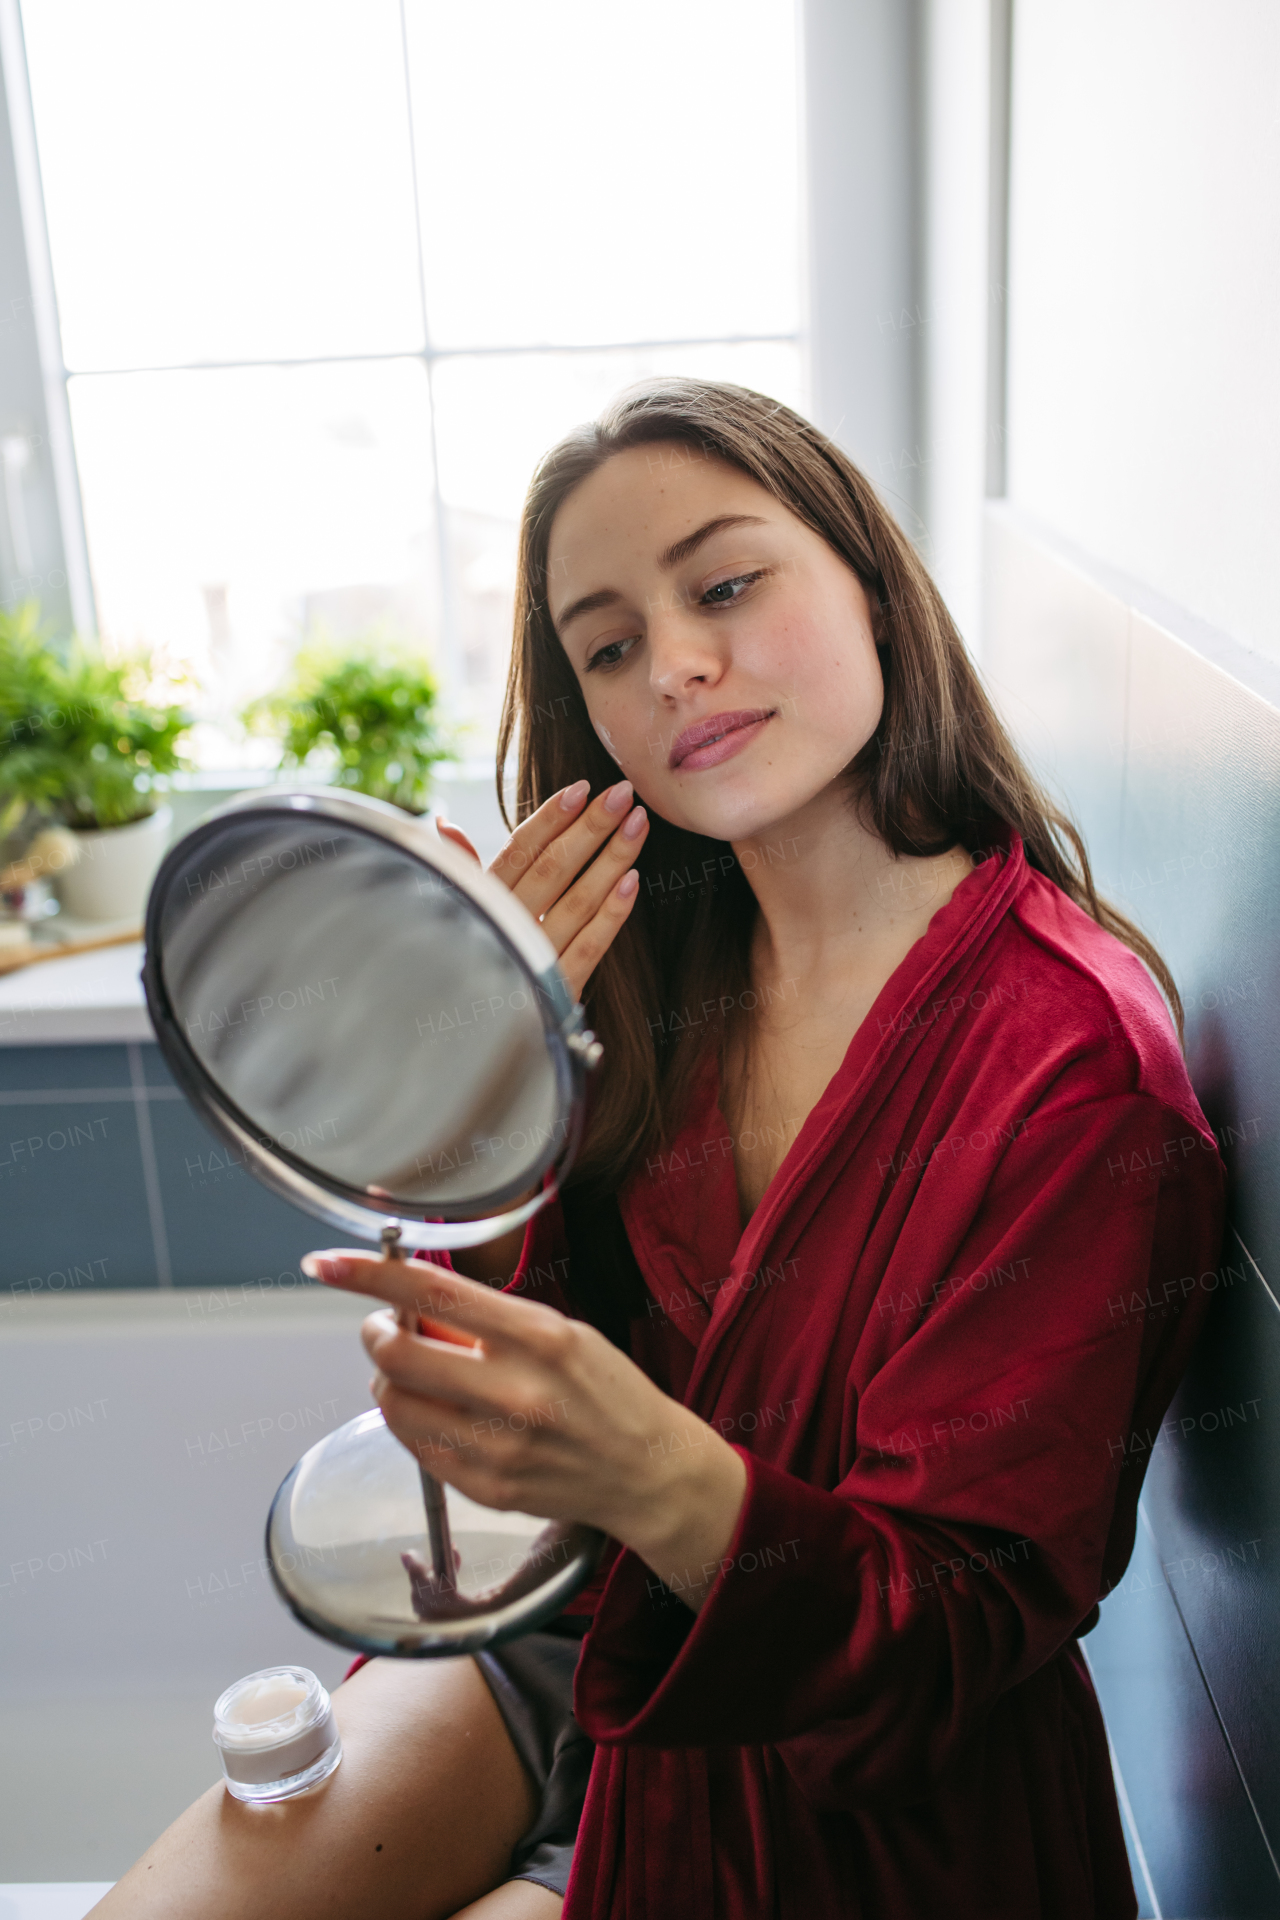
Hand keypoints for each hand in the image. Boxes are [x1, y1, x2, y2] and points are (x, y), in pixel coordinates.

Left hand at [300, 1249, 747, 1611]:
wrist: (648, 1471)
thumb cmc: (607, 1392)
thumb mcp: (563, 1332)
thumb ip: (489, 1320)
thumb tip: (412, 1304)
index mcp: (538, 1337)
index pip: (432, 1293)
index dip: (368, 1276)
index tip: (325, 1264)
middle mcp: (515, 1392)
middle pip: (397, 1354)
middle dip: (375, 1334)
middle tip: (384, 1328)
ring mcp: (498, 1447)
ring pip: (395, 1405)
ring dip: (389, 1382)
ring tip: (416, 1375)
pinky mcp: (486, 1488)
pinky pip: (416, 1448)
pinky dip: (413, 1422)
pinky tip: (441, 1413)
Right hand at [436, 777, 647, 1001]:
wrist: (469, 1036)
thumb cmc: (470, 959)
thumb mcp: (461, 911)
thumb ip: (460, 869)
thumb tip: (443, 823)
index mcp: (483, 902)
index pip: (519, 850)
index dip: (551, 818)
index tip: (581, 788)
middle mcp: (506, 925)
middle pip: (554, 868)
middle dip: (591, 827)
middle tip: (623, 793)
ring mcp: (533, 956)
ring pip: (578, 900)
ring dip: (611, 858)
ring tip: (639, 824)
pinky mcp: (558, 989)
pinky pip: (590, 946)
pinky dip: (612, 914)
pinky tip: (633, 881)